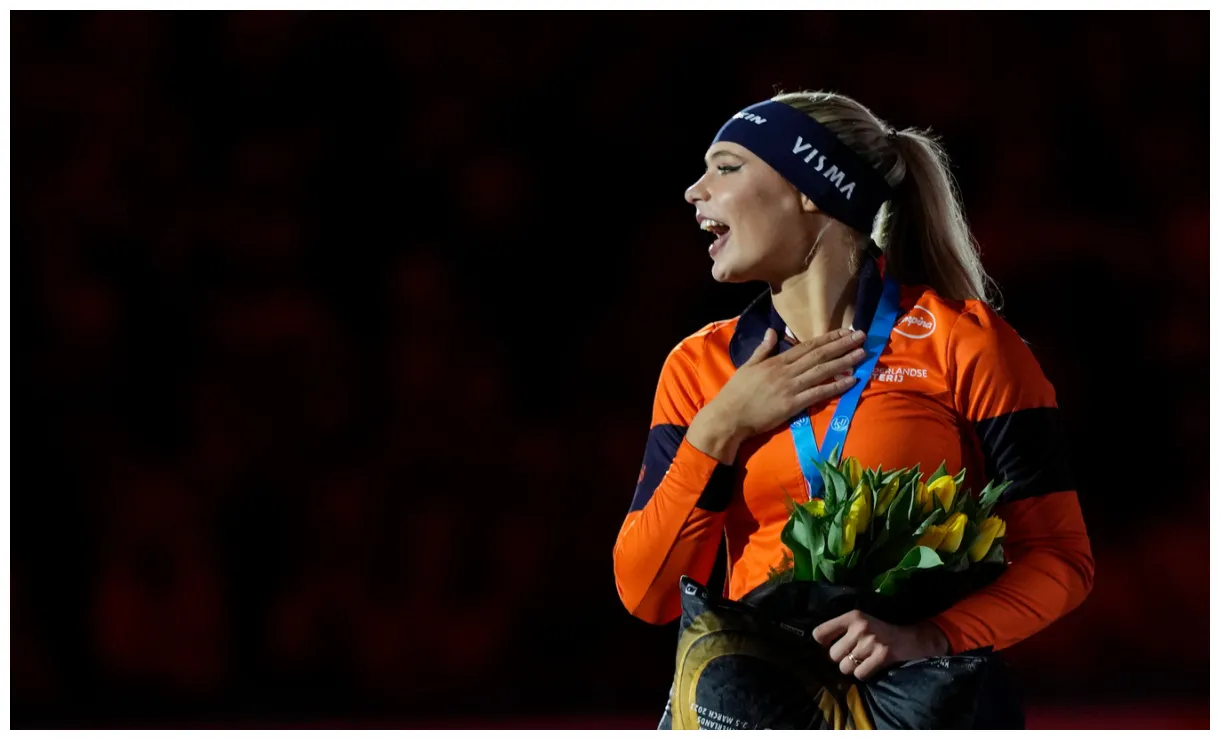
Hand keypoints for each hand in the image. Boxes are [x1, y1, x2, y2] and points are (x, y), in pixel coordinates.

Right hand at [688, 327, 866, 461]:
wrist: (729, 416)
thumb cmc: (736, 393)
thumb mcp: (747, 366)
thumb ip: (762, 349)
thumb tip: (772, 332)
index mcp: (776, 361)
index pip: (807, 346)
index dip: (827, 338)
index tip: (844, 331)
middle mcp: (786, 371)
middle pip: (819, 355)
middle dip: (842, 345)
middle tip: (862, 336)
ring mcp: (790, 388)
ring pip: (822, 371)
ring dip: (844, 362)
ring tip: (862, 354)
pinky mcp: (792, 405)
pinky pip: (818, 394)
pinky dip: (835, 387)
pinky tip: (850, 381)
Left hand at [811, 610, 950, 681]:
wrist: (909, 637)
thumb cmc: (879, 631)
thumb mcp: (859, 622)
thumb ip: (839, 629)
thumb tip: (817, 645)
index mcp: (851, 616)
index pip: (820, 633)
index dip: (822, 644)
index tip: (830, 646)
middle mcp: (859, 627)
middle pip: (832, 655)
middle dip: (840, 659)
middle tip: (852, 655)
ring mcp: (871, 641)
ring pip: (844, 666)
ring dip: (851, 668)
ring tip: (862, 661)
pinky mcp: (882, 655)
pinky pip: (860, 674)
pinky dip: (863, 674)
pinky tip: (870, 666)